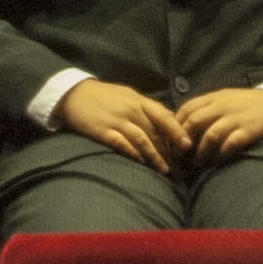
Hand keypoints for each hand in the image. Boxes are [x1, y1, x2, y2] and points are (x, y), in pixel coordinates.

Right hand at [56, 78, 185, 171]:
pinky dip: (133, 154)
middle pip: (155, 131)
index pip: (163, 115)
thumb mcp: (129, 96)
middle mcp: (130, 110)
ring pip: (142, 139)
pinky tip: (140, 163)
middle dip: (168, 149)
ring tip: (164, 170)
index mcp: (139, 101)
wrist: (74, 93)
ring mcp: (116, 120)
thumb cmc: (105, 96)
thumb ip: (147, 108)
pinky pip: (121, 144)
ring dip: (154, 156)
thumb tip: (169, 118)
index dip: (177, 131)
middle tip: (179, 165)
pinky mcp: (103, 130)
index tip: (188, 145)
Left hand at [171, 87, 262, 163]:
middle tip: (180, 157)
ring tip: (198, 164)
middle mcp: (223, 106)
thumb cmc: (245, 105)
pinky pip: (231, 143)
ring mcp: (236, 118)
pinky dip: (222, 153)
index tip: (172, 142)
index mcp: (214, 98)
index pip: (187, 109)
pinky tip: (218, 161)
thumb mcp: (224, 99)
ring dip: (201, 152)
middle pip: (195, 122)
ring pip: (211, 134)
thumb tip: (182, 125)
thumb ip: (205, 109)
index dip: (175, 126)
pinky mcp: (250, 129)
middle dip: (184, 141)